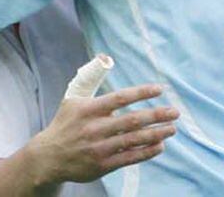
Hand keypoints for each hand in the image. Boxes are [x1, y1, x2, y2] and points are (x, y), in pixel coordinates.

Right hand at [26, 84, 178, 184]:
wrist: (48, 157)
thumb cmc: (65, 122)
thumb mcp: (74, 97)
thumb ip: (91, 78)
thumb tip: (105, 57)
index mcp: (89, 109)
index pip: (120, 98)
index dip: (141, 93)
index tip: (159, 88)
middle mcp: (96, 128)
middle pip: (131, 121)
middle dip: (155, 115)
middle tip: (175, 112)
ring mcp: (100, 148)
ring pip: (133, 140)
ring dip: (155, 134)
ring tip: (172, 128)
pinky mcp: (102, 165)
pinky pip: (129, 158)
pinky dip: (146, 152)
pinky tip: (160, 145)